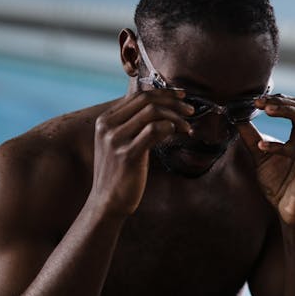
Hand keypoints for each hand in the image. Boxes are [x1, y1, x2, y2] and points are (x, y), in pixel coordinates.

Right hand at [90, 90, 193, 215]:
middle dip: (172, 101)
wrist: (106, 202)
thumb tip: (159, 108)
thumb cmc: (118, 172)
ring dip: (175, 116)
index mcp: (104, 120)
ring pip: (152, 113)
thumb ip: (131, 124)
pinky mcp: (128, 154)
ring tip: (186, 126)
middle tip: (189, 110)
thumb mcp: (117, 142)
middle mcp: (107, 126)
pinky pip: (154, 131)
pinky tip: (177, 134)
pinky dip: (169, 128)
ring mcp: (116, 140)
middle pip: (146, 100)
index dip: (163, 93)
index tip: (180, 96)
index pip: (137, 96)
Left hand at [236, 94, 294, 225]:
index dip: (277, 101)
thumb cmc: (277, 182)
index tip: (255, 100)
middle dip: (283, 103)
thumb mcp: (259, 155)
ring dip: (288, 113)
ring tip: (267, 111)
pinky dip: (281, 147)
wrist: (286, 211)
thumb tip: (236, 117)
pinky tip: (262, 146)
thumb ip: (250, 136)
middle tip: (261, 102)